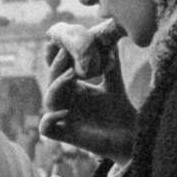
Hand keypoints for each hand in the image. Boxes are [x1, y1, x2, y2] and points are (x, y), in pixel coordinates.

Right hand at [41, 22, 137, 161]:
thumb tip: (111, 39)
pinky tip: (65, 112)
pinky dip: (50, 119)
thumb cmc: (119, 111)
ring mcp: (64, 118)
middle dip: (57, 66)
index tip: (62, 42)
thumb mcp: (114, 82)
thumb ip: (110, 63)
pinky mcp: (66, 135)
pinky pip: (46, 128)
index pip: (57, 70)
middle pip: (51, 81)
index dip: (55, 57)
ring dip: (57, 86)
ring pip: (48, 101)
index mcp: (73, 88)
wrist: (130, 136)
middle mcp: (65, 102)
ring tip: (71, 75)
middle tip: (66, 53)